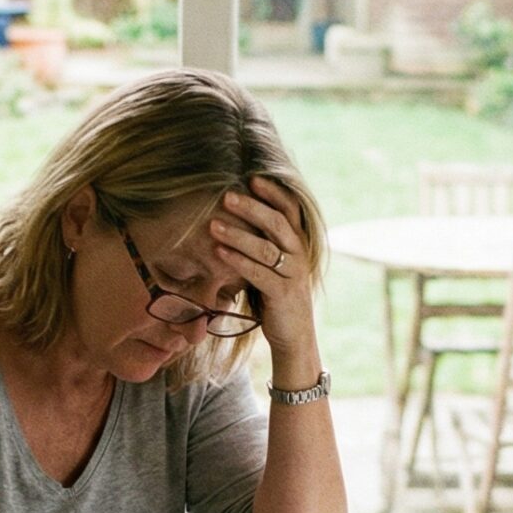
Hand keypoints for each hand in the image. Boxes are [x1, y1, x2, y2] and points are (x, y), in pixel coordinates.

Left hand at [210, 177, 320, 381]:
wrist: (294, 336)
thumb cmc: (276, 294)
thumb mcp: (273, 263)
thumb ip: (263, 239)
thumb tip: (236, 212)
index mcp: (297, 242)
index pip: (290, 209)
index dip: (273, 192)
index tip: (252, 177)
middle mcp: (299, 255)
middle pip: (278, 223)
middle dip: (252, 208)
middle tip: (226, 196)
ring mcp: (293, 275)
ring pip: (266, 248)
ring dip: (238, 234)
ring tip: (213, 225)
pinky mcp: (282, 295)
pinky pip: (259, 273)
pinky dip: (238, 261)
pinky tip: (219, 251)